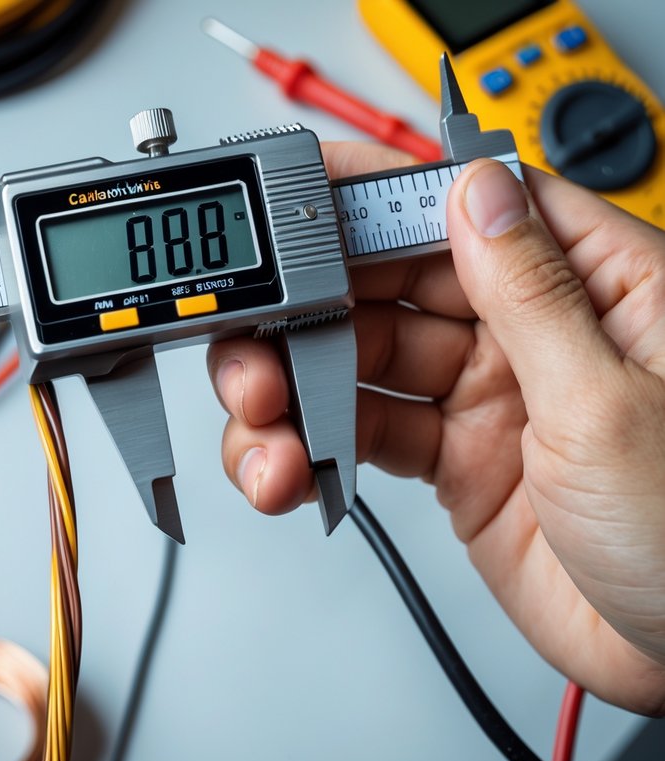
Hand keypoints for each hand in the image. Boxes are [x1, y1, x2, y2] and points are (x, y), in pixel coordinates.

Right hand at [207, 143, 664, 714]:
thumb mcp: (612, 404)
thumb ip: (531, 295)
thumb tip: (472, 192)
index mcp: (596, 287)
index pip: (470, 205)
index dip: (378, 194)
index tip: (294, 205)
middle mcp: (534, 331)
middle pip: (395, 280)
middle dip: (312, 303)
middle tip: (257, 334)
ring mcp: (488, 395)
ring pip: (363, 357)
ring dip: (297, 383)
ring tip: (262, 417)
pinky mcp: (454, 459)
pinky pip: (364, 430)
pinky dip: (313, 443)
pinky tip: (290, 459)